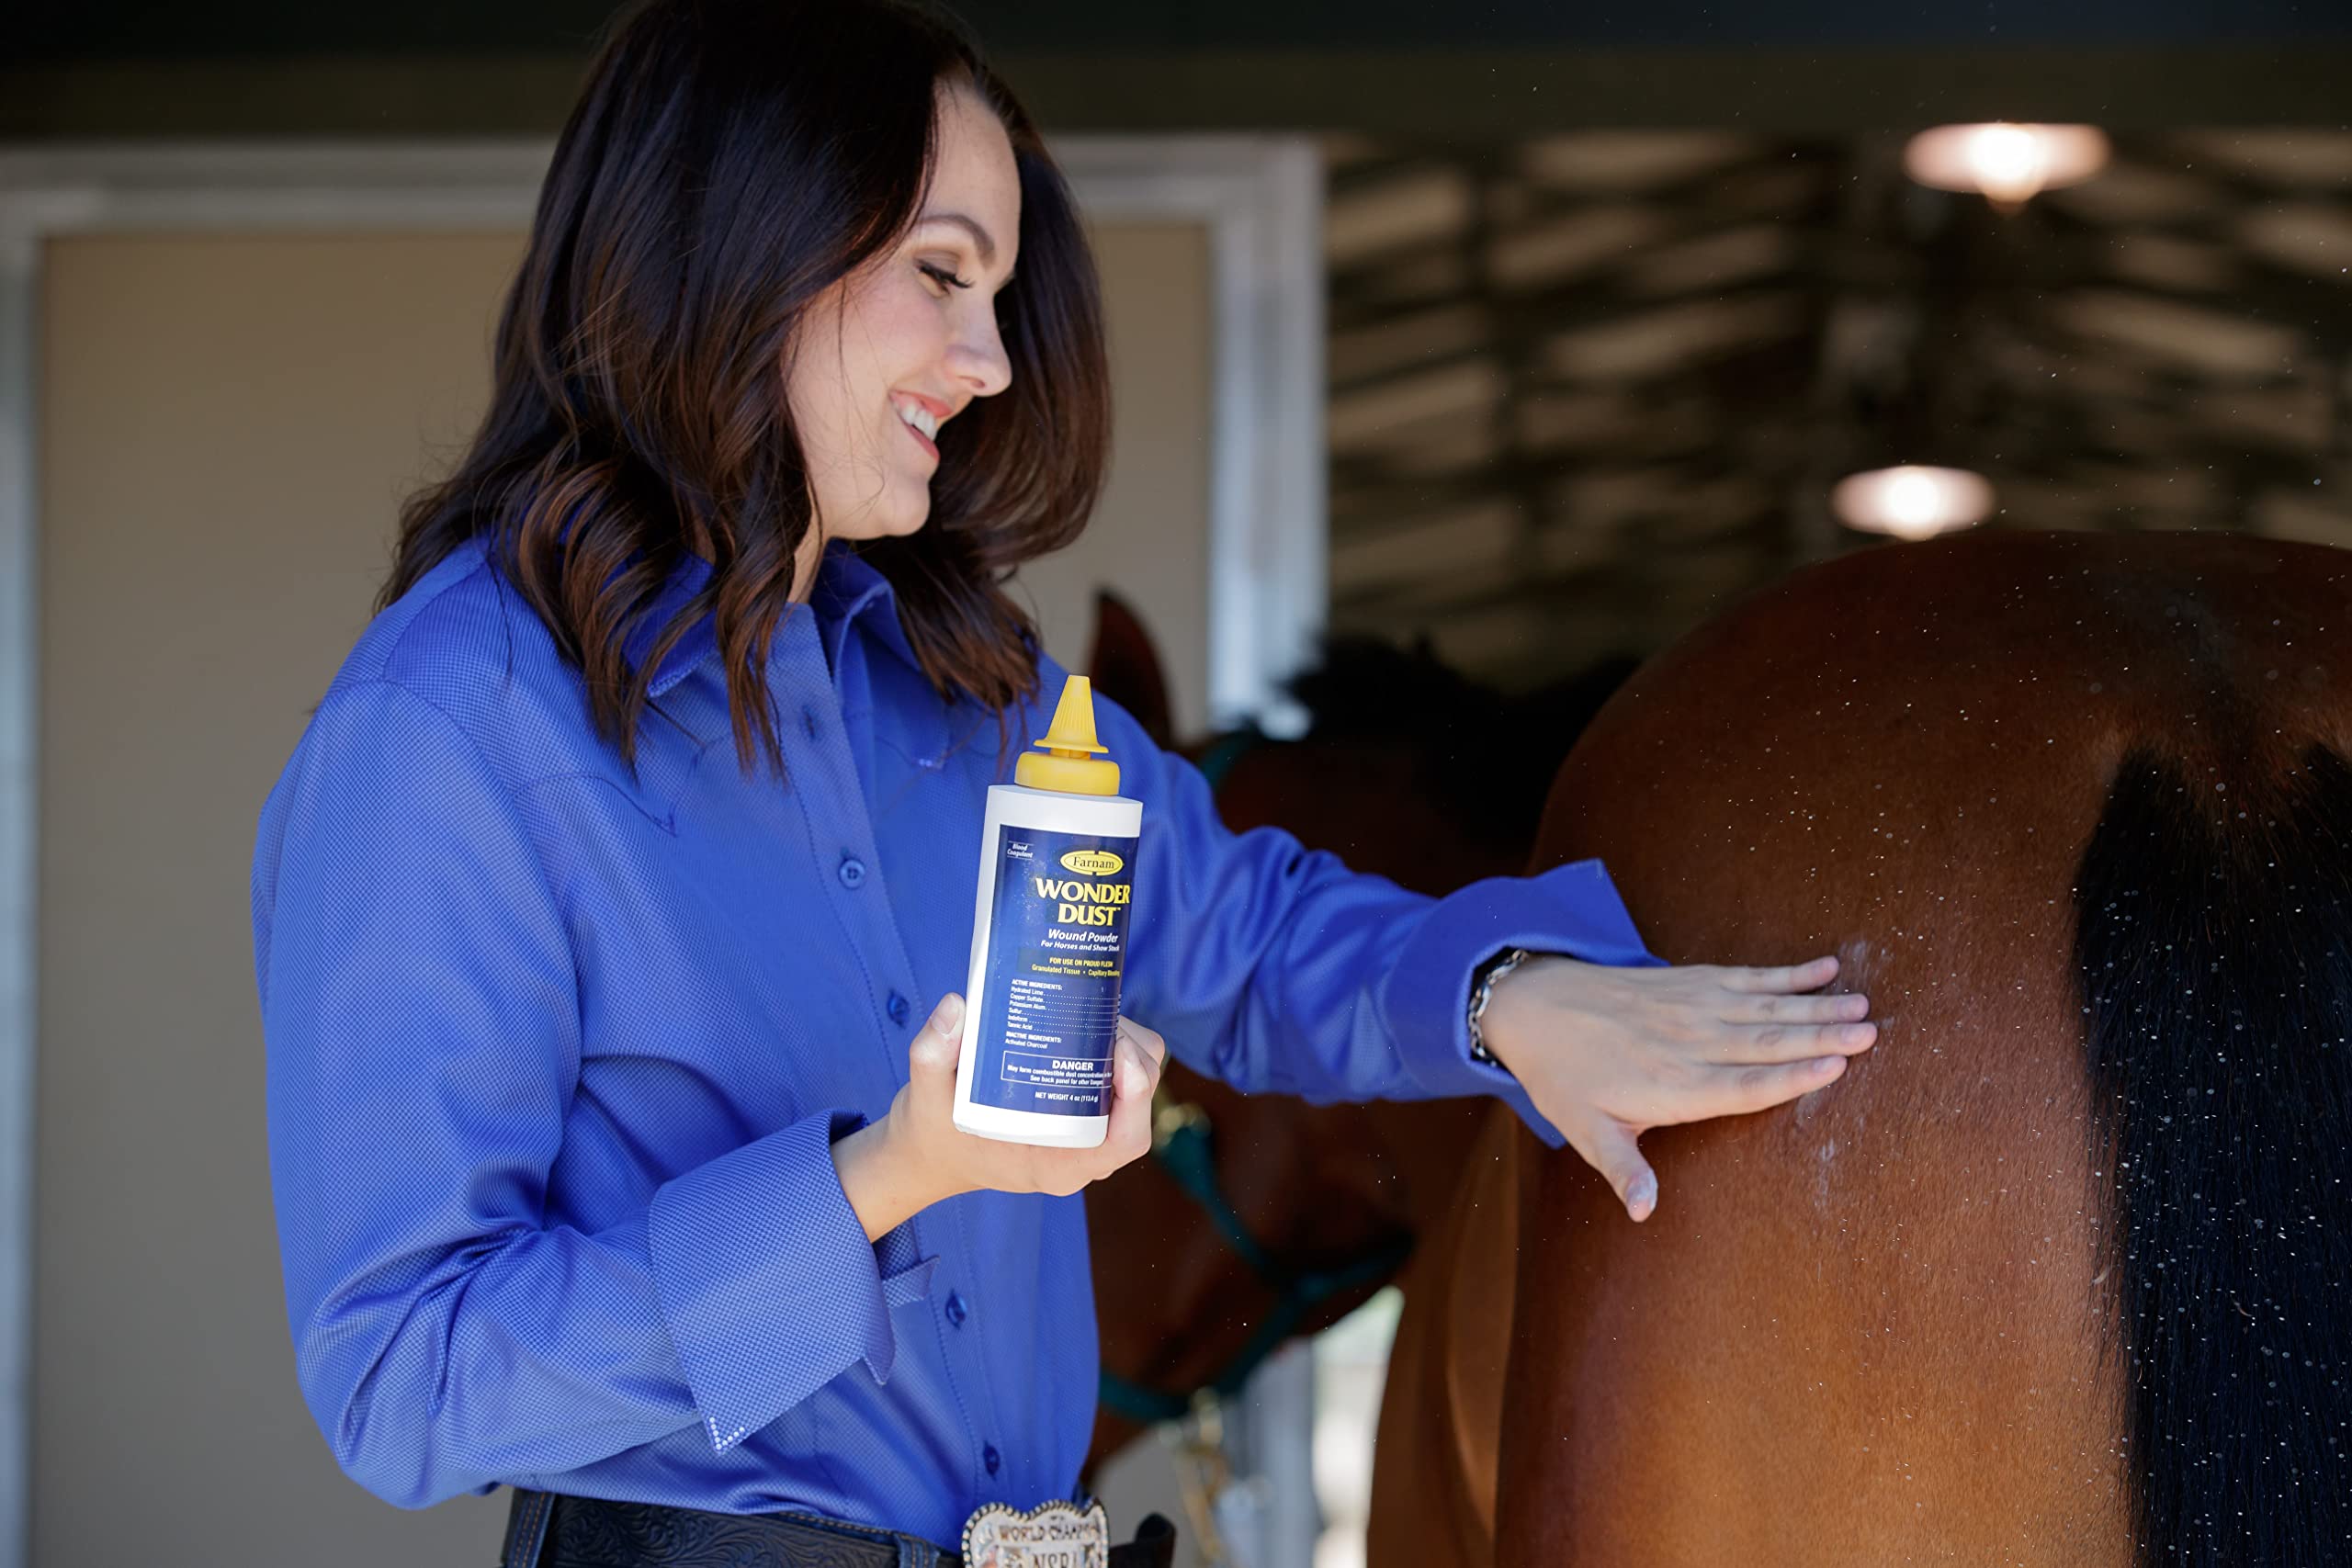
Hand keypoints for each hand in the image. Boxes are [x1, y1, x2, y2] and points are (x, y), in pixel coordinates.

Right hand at [833, 993, 1166, 1238]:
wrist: (930, 1150)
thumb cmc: (934, 1131)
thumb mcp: (923, 1097)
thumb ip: (932, 1055)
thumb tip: (957, 1007)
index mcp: (1056, 1166)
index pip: (1124, 1141)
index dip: (1138, 1097)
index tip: (1118, 1048)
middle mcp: (1081, 1153)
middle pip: (1140, 1105)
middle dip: (1135, 1055)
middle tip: (1101, 1016)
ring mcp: (1084, 1131)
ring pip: (1136, 1086)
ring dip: (1127, 1045)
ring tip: (1093, 1011)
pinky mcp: (1080, 1107)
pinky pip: (1118, 1077)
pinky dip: (1114, 1045)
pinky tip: (1088, 1017)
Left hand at [1479, 953, 1874, 1223]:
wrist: (1535, 1006)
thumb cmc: (1564, 1077)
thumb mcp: (1585, 1131)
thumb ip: (1623, 1171)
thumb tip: (1645, 1213)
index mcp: (1673, 1085)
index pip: (1742, 1085)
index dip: (1789, 1078)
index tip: (1834, 1069)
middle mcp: (1690, 1043)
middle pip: (1765, 1042)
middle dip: (1820, 1039)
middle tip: (1870, 1035)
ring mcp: (1692, 1006)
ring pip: (1765, 1007)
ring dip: (1816, 1006)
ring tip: (1862, 1006)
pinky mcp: (1691, 980)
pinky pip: (1747, 976)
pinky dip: (1788, 973)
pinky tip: (1826, 969)